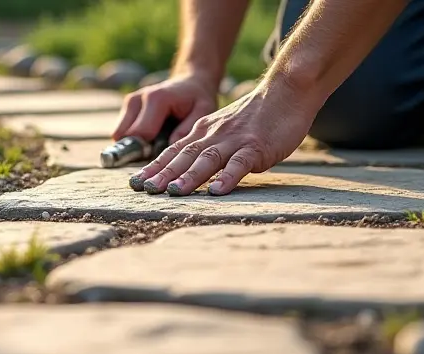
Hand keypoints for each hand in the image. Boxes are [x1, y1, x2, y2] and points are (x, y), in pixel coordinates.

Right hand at [112, 75, 218, 143]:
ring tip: (156, 142)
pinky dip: (134, 139)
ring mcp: (129, 102)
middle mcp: (138, 99)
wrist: (189, 82)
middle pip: (125, 136)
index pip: (140, 133)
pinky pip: (122, 132)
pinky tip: (151, 136)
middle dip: (138, 150)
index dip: (147, 151)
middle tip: (157, 152)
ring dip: (134, 145)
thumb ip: (187, 129)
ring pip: (120, 135)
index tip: (159, 159)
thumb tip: (169, 146)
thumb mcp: (202, 112)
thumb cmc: (197, 99)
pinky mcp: (126, 107)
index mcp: (156, 99)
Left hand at [130, 83, 316, 195]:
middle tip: (145, 190)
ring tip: (173, 192)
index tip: (136, 183)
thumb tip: (190, 167)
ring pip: (207, 159)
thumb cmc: (257, 115)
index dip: (155, 167)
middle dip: (163, 174)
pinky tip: (217, 191)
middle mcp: (215, 134)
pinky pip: (240, 163)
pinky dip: (228, 177)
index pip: (174, 150)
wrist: (286, 92)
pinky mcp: (256, 146)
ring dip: (189, 176)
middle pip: (184, 156)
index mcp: (204, 130)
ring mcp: (235, 140)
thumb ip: (209, 144)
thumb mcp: (225, 127)